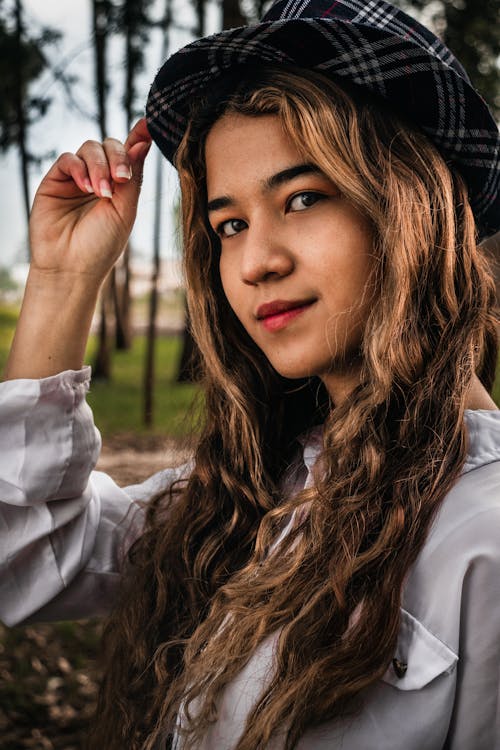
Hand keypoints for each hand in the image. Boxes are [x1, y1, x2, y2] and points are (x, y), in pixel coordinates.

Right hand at [29, 118, 151, 284]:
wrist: (72, 267)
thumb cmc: (102, 245)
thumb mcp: (125, 210)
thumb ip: (133, 177)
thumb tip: (144, 141)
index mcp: (121, 187)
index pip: (130, 154)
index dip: (139, 136)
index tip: (149, 125)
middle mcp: (100, 178)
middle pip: (111, 146)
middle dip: (118, 157)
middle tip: (121, 179)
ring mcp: (77, 178)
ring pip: (90, 148)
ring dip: (100, 166)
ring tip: (102, 192)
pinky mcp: (56, 180)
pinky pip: (68, 159)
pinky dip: (80, 168)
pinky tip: (86, 187)